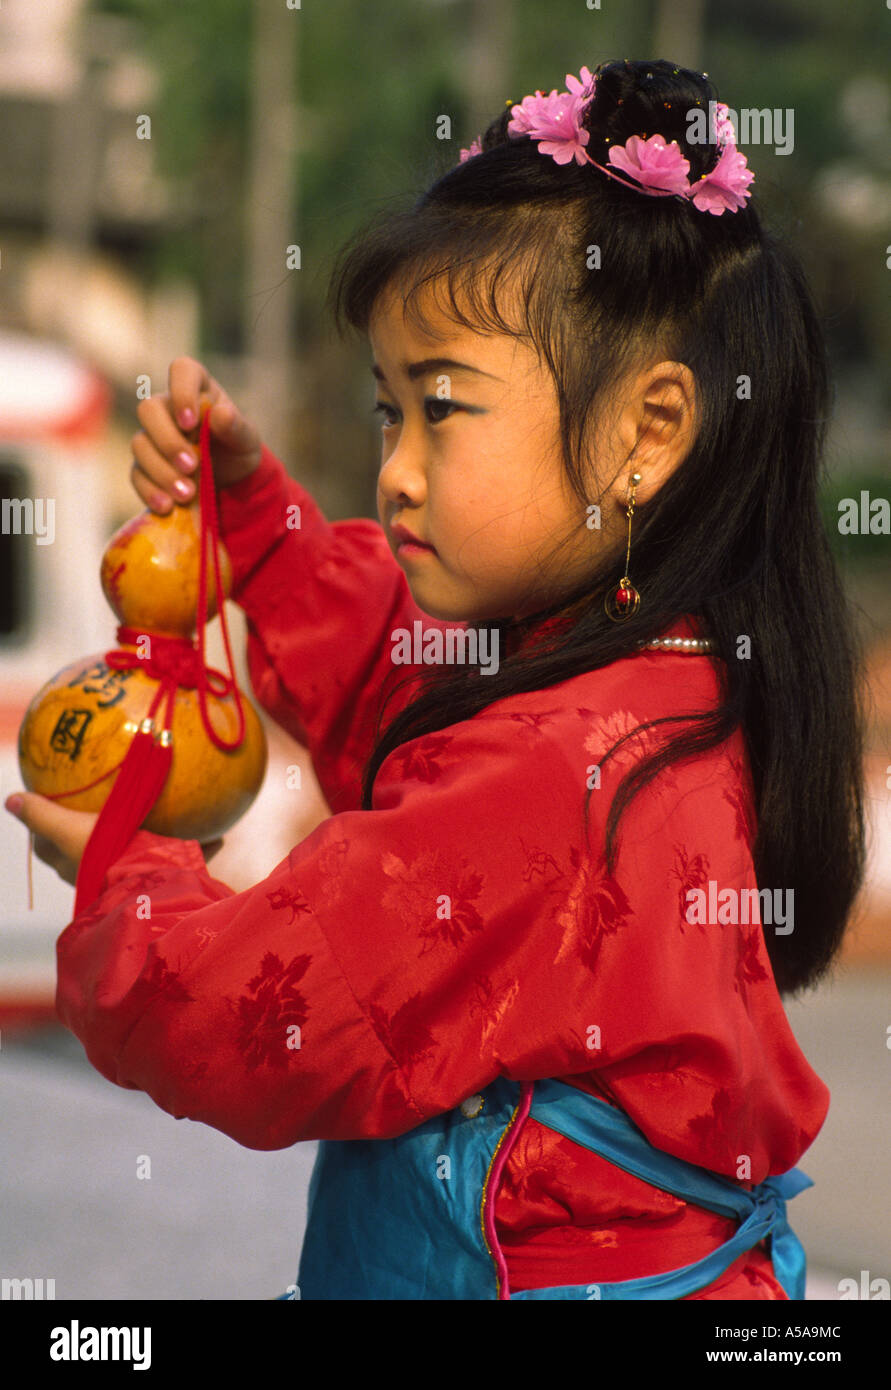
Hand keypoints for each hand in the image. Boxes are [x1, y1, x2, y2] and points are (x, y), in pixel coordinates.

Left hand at [4, 792, 224, 887]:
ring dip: (152, 844)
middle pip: (95, 851)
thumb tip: (10, 799)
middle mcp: (103, 875)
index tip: (52, 804)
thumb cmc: (104, 859)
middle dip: (102, 836)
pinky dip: (202, 848)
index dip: (46, 830)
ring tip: (170, 818)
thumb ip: (42, 815)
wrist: (149, 886)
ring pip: (143, 857)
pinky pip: (185, 861)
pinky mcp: (169, 882)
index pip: (52, 848)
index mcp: (77, 865)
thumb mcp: (68, 831)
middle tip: (109, 809)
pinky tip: (221, 833)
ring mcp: (136, 879)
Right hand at [130, 356, 263, 514]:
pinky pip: (137, 475)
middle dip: (169, 441)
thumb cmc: (238, 449)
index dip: (182, 391)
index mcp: (196, 388)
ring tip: (188, 493)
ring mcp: (152, 437)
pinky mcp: (144, 466)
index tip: (191, 421)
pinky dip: (151, 491)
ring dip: (162, 471)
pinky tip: (168, 506)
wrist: (232, 482)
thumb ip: (236, 426)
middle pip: (149, 410)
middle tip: (192, 466)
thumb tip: (221, 414)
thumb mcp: (247, 439)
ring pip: (140, 445)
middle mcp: (168, 408)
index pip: (182, 370)